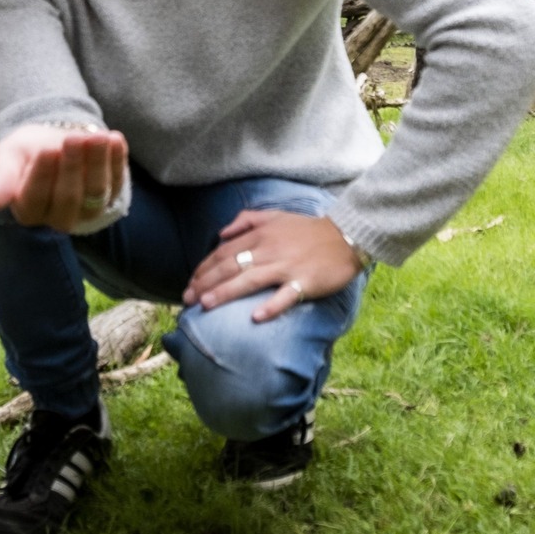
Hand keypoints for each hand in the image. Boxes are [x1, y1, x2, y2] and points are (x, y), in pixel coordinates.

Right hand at [0, 123, 127, 231]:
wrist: (51, 142)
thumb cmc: (24, 154)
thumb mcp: (7, 159)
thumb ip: (0, 179)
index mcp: (28, 211)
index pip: (35, 199)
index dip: (42, 175)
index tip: (47, 149)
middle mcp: (59, 217)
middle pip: (68, 197)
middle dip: (72, 167)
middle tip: (72, 138)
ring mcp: (88, 208)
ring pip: (96, 192)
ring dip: (98, 163)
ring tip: (97, 137)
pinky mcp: (111, 194)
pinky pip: (117, 181)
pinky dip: (117, 160)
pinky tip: (114, 139)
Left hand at [184, 212, 362, 321]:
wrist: (346, 236)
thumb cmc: (308, 230)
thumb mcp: (275, 215)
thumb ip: (246, 220)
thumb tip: (221, 233)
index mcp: (260, 234)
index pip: (223, 252)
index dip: (203, 269)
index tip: (189, 284)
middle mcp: (269, 249)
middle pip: (230, 267)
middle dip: (206, 283)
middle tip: (188, 299)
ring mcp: (287, 266)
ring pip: (250, 280)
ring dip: (226, 292)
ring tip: (206, 305)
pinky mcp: (305, 281)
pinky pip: (286, 296)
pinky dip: (271, 306)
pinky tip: (255, 317)